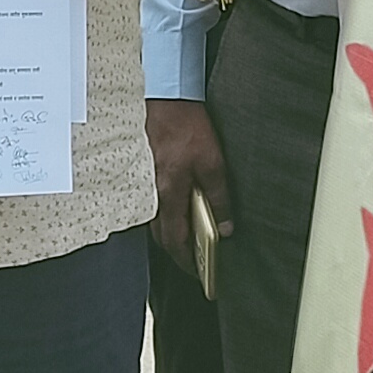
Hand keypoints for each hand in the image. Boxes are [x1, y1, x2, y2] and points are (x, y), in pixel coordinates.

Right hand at [146, 97, 230, 269]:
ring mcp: (146, 183)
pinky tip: (176, 210)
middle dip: (177, 253)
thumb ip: (219, 197)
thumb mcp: (214, 162)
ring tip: (189, 239)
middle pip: (161, 236)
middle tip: (195, 261)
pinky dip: (164, 215)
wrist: (165, 98)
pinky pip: (152, 203)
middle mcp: (153, 193)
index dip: (186, 262)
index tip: (197, 274)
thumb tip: (226, 226)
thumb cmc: (187, 126)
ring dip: (170, 234)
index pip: (176, 240)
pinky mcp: (145, 172)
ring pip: (155, 220)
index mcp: (170, 193)